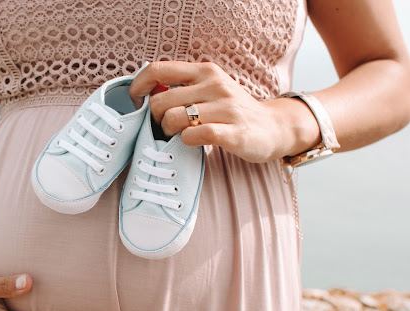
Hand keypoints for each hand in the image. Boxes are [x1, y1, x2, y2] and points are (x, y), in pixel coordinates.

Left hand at [130, 61, 301, 162]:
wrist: (273, 127)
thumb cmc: (232, 111)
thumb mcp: (208, 90)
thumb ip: (181, 88)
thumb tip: (146, 93)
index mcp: (204, 71)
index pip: (158, 69)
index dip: (138, 86)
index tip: (136, 102)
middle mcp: (215, 84)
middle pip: (160, 102)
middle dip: (154, 120)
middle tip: (163, 129)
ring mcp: (226, 107)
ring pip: (174, 119)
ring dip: (169, 133)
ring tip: (178, 137)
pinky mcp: (234, 132)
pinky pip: (197, 135)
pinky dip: (187, 141)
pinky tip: (193, 143)